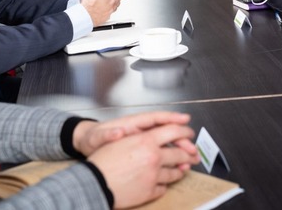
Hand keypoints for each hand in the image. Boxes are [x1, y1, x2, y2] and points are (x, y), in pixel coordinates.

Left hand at [72, 111, 194, 156]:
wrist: (88, 144)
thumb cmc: (93, 138)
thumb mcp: (98, 137)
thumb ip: (107, 135)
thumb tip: (117, 132)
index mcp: (132, 124)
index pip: (155, 118)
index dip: (171, 117)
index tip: (184, 118)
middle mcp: (140, 129)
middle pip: (165, 130)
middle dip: (181, 137)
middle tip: (193, 146)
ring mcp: (142, 138)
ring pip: (166, 140)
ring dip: (179, 147)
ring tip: (191, 156)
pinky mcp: (142, 148)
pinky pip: (160, 150)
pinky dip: (171, 155)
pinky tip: (179, 163)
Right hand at [81, 0, 126, 25]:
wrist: (84, 15)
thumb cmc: (91, 1)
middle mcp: (113, 7)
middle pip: (117, 2)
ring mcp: (108, 14)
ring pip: (112, 8)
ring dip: (109, 5)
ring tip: (102, 1)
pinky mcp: (103, 19)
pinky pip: (106, 14)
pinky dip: (104, 11)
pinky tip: (98, 9)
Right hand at [88, 124, 199, 208]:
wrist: (94, 182)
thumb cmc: (103, 160)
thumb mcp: (121, 139)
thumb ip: (142, 137)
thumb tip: (155, 136)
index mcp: (146, 140)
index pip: (174, 131)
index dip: (184, 131)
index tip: (190, 133)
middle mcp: (154, 157)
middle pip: (180, 154)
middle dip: (189, 154)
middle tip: (194, 154)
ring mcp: (154, 175)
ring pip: (175, 172)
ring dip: (179, 170)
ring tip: (182, 169)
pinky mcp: (150, 191)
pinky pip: (164, 187)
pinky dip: (165, 184)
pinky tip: (164, 182)